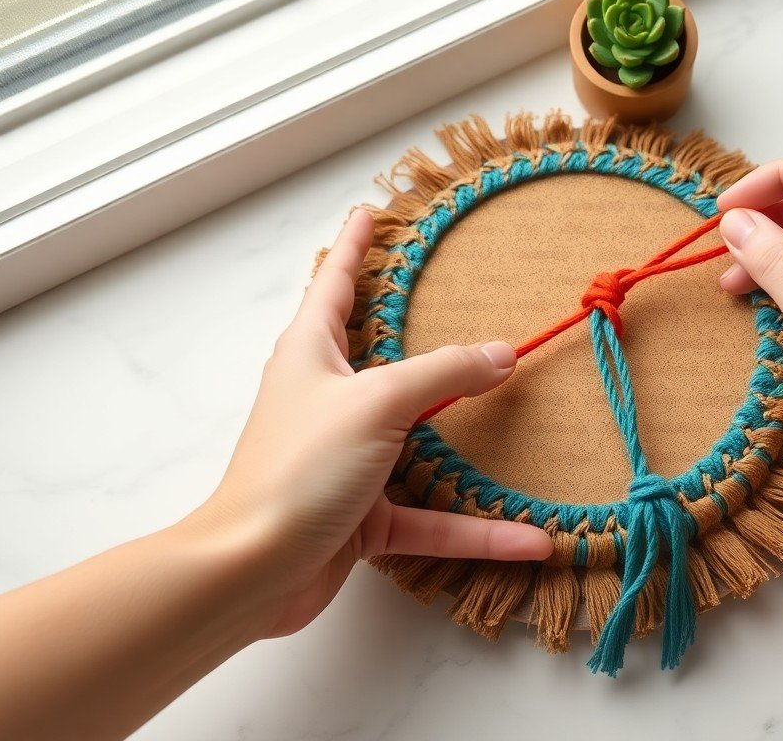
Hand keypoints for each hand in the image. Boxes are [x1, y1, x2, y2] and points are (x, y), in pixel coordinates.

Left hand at [193, 209, 551, 637]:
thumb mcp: (378, 401)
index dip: (355, 245)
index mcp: (312, 354)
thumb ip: (445, 372)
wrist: (252, 571)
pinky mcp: (363, 515)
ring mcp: (347, 458)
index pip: (335, 282)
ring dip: (467, 443)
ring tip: (518, 422)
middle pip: (382, 357)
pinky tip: (531, 538)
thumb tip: (503, 351)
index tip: (370, 212)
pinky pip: (432, 516)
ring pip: (417, 440)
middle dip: (422, 337)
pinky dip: (477, 528)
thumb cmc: (300, 467)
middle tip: (462, 306)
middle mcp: (328, 399)